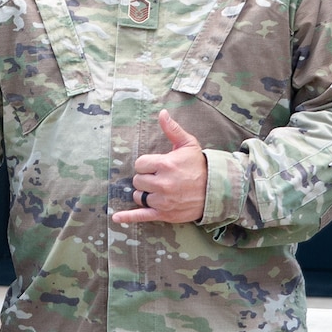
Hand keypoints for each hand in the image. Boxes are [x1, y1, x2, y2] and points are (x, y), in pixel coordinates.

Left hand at [110, 110, 206, 224]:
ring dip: (145, 193)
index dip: (146, 165)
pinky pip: (141, 216)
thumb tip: (162, 113)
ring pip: (139, 196)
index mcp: (165, 164)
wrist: (215, 190)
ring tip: (159, 190)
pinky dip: (128, 217)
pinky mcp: (164, 213)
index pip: (140, 164)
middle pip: (137, 181)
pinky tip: (116, 218)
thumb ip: (172, 129)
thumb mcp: (188, 144)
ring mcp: (163, 200)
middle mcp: (162, 183)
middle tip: (159, 178)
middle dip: (145, 178)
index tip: (156, 166)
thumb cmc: (199, 165)